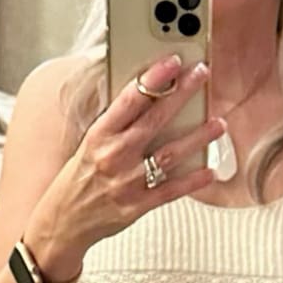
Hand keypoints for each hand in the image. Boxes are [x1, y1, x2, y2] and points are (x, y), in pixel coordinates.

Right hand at [28, 54, 223, 275]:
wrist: (63, 221)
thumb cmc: (79, 177)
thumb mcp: (90, 143)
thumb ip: (117, 123)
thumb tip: (149, 95)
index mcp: (99, 136)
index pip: (130, 99)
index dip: (154, 77)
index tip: (174, 61)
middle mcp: (114, 156)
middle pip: (155, 120)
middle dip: (182, 94)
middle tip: (202, 75)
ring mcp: (127, 182)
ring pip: (170, 154)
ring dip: (198, 137)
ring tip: (219, 123)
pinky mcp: (138, 206)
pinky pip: (172, 191)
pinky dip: (193, 181)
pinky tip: (211, 170)